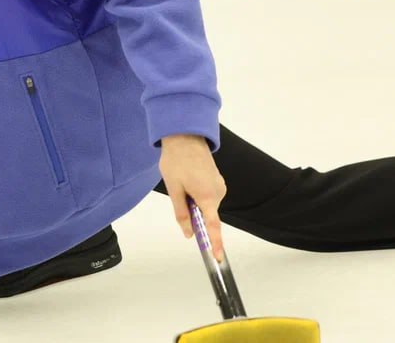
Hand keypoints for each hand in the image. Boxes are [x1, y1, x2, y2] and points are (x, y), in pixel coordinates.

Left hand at [159, 134, 227, 260]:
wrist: (185, 136)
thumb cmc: (177, 162)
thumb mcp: (174, 189)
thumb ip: (182, 213)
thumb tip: (189, 233)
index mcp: (207, 197)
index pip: (213, 227)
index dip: (215, 243)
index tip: (218, 257)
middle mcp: (218, 193)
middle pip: (207, 214)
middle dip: (193, 212)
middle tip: (179, 192)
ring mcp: (220, 186)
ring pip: (206, 204)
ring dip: (194, 201)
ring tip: (183, 180)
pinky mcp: (218, 180)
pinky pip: (208, 195)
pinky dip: (198, 194)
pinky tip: (189, 178)